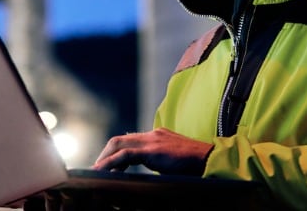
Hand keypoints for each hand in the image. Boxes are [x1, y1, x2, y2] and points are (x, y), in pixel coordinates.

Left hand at [92, 128, 212, 174]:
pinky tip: (104, 172)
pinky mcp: (152, 150)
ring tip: (96, 172)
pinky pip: (125, 154)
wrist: (210, 160)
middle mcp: (152, 134)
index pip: (129, 140)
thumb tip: (152, 172)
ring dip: (104, 158)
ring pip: (118, 144)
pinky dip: (111, 163)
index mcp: (157, 136)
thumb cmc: (197, 164)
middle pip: (119, 140)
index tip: (107, 166)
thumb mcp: (174, 161)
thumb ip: (161, 162)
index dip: (115, 153)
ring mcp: (152, 140)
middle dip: (105, 155)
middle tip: (97, 170)